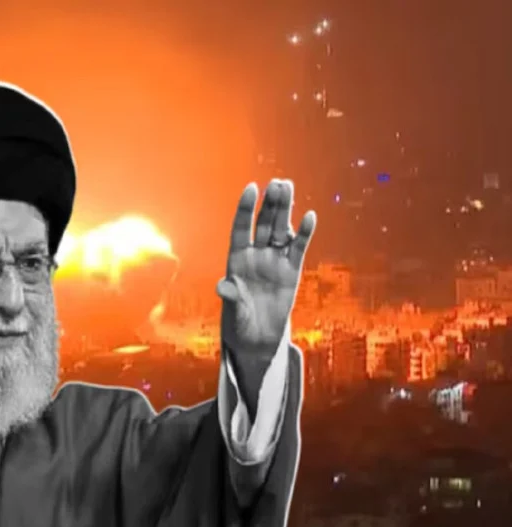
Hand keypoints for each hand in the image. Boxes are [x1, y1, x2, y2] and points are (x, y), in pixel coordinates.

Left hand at [218, 180, 315, 360]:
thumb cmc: (239, 323)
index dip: (246, 209)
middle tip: (277, 183)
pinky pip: (298, 248)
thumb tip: (223, 286)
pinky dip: (303, 233)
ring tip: (289, 187)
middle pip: (263, 224)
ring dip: (285, 210)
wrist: (257, 338)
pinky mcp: (291, 270)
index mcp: (236, 260)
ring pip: (280, 230)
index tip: (251, 188)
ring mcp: (274, 261)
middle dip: (270, 205)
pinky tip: (310, 216)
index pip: (241, 228)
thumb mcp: (234, 311)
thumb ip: (232, 297)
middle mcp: (255, 255)